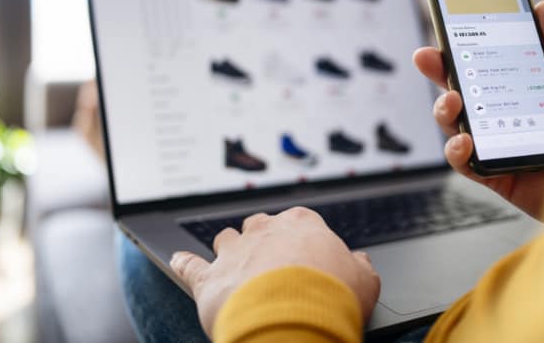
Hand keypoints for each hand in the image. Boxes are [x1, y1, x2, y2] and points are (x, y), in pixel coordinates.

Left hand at [170, 207, 380, 337]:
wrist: (294, 322)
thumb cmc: (332, 298)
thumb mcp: (365, 282)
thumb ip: (361, 266)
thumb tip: (360, 261)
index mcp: (302, 224)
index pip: (299, 221)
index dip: (301, 240)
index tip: (305, 255)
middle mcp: (264, 230)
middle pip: (259, 225)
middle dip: (263, 240)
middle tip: (272, 264)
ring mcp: (234, 252)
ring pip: (225, 238)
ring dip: (228, 249)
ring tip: (234, 265)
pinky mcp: (209, 278)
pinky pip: (188, 265)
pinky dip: (183, 263)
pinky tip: (178, 261)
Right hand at [413, 1, 543, 218]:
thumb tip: (540, 7)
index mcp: (524, 88)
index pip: (484, 64)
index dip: (460, 48)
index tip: (444, 30)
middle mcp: (506, 115)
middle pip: (462, 91)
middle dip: (439, 72)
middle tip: (427, 57)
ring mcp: (500, 145)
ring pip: (456, 126)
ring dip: (444, 110)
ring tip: (454, 101)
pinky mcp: (499, 175)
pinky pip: (466, 164)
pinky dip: (457, 152)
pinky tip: (466, 141)